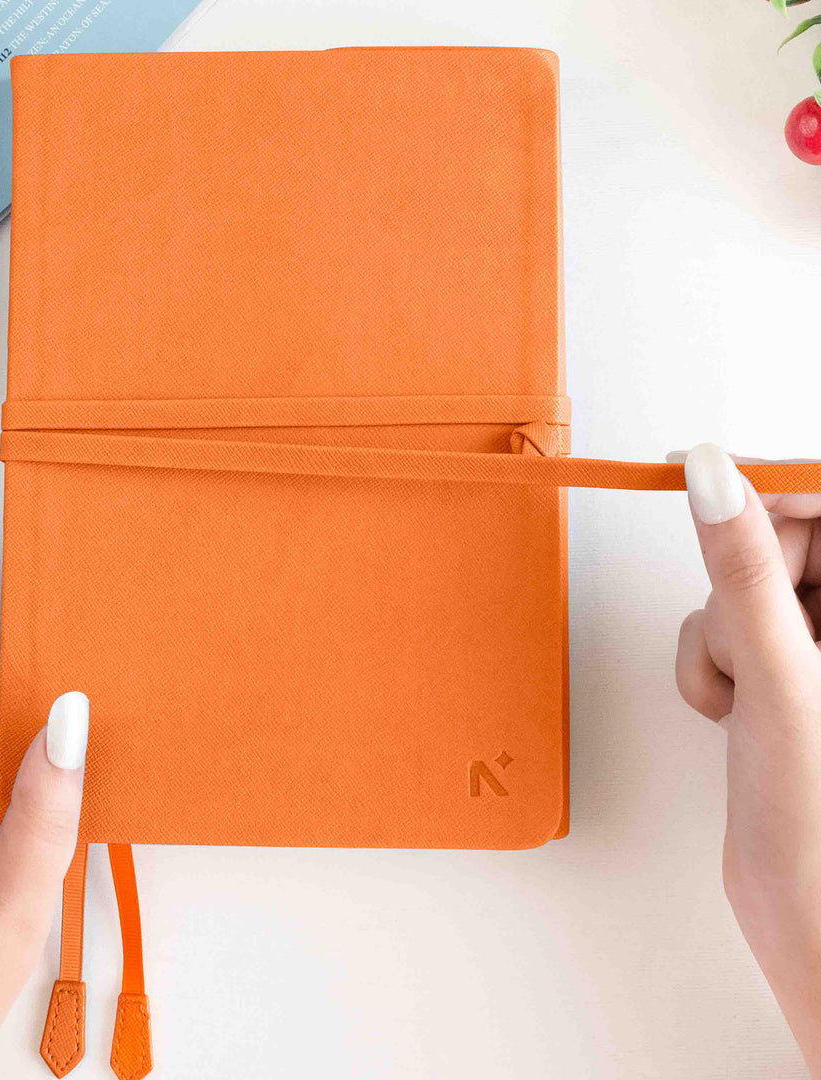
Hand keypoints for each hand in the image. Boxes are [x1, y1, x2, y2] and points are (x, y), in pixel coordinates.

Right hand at [675, 443, 820, 1073]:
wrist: (806, 910)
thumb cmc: (816, 813)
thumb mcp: (780, 672)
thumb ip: (743, 568)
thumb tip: (713, 476)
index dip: (777, 494)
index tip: (714, 476)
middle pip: (789, 544)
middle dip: (746, 585)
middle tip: (748, 630)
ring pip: (748, 587)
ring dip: (722, 629)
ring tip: (742, 688)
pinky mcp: (785, 673)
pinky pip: (727, 625)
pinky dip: (711, 658)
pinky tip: (730, 706)